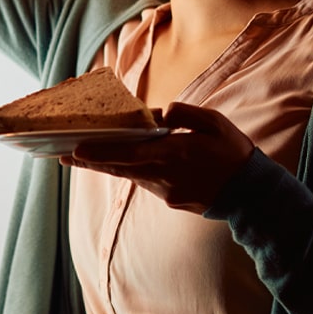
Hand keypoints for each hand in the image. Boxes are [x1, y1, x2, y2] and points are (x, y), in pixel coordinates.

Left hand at [60, 101, 253, 212]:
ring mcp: (165, 192)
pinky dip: (130, 171)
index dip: (99, 153)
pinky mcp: (170, 200)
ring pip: (129, 176)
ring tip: (82, 156)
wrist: (251, 193)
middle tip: (62, 155)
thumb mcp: (215, 122)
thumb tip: (161, 114)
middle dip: (90, 161)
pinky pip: (145, 182)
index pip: (128, 154)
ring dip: (107, 165)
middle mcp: (164, 176)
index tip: (75, 150)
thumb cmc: (233, 152)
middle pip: (119, 168)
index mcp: (174, 154)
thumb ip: (185, 114)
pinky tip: (120, 163)